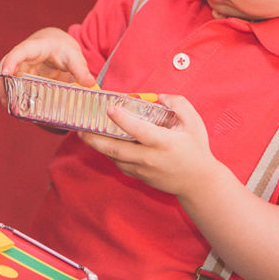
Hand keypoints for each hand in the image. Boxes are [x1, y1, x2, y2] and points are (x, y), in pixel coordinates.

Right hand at [0, 27, 96, 105]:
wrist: (55, 44)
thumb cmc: (62, 48)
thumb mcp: (74, 55)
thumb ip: (81, 69)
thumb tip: (89, 83)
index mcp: (34, 48)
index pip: (18, 53)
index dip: (10, 63)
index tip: (5, 74)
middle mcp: (21, 58)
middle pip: (3, 69)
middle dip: (2, 86)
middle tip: (8, 103)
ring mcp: (18, 69)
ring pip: (4, 81)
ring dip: (5, 96)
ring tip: (15, 113)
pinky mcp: (19, 79)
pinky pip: (11, 89)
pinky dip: (14, 101)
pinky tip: (21, 114)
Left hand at [79, 94, 221, 196]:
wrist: (198, 183)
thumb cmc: (196, 150)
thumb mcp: (194, 123)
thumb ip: (178, 104)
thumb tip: (159, 96)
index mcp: (163, 143)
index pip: (139, 130)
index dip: (123, 119)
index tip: (110, 108)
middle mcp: (150, 157)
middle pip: (116, 149)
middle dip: (95, 139)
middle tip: (80, 128)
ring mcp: (143, 169)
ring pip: (114, 158)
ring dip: (98, 146)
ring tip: (84, 134)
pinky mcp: (139, 176)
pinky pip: (120, 164)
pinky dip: (109, 154)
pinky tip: (101, 144)